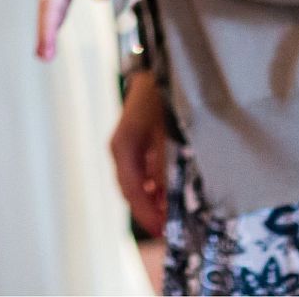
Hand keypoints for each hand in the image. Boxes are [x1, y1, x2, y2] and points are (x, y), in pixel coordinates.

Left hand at [36, 0, 131, 60]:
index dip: (59, 8)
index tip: (57, 22)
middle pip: (52, 0)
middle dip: (49, 23)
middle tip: (45, 47)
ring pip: (49, 8)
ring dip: (46, 32)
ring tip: (44, 55)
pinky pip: (52, 7)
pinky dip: (48, 28)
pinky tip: (46, 46)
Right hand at [110, 71, 168, 234]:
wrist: (161, 65)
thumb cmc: (164, 94)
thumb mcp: (167, 132)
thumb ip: (165, 166)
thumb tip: (166, 200)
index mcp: (122, 146)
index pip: (130, 190)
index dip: (147, 215)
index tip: (164, 234)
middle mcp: (121, 148)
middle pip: (132, 189)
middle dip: (152, 211)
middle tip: (174, 232)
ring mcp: (129, 144)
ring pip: (138, 182)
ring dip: (155, 199)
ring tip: (177, 216)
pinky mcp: (139, 140)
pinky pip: (144, 170)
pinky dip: (157, 185)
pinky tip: (174, 192)